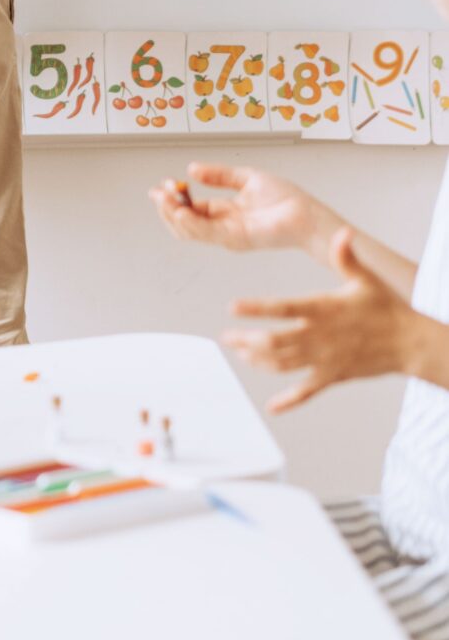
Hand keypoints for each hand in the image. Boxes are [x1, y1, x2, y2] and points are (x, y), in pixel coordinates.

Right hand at [148, 163, 319, 254]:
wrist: (308, 214)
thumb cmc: (286, 199)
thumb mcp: (246, 178)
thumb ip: (219, 175)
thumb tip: (192, 169)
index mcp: (224, 212)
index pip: (189, 208)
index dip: (173, 197)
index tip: (164, 183)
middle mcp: (222, 225)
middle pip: (182, 222)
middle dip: (166, 207)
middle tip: (157, 191)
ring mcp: (227, 234)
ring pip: (188, 230)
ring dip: (171, 215)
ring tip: (163, 198)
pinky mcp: (235, 238)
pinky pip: (205, 233)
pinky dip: (189, 223)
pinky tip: (180, 210)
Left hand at [223, 229, 426, 412]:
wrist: (412, 343)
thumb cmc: (386, 307)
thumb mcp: (365, 279)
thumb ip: (346, 257)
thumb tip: (342, 233)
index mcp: (323, 309)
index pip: (282, 308)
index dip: (256, 308)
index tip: (231, 308)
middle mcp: (320, 336)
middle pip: (275, 342)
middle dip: (246, 340)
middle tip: (226, 337)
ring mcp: (326, 359)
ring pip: (284, 365)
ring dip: (258, 361)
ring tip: (240, 353)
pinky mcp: (334, 376)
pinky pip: (308, 392)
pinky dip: (289, 401)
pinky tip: (272, 406)